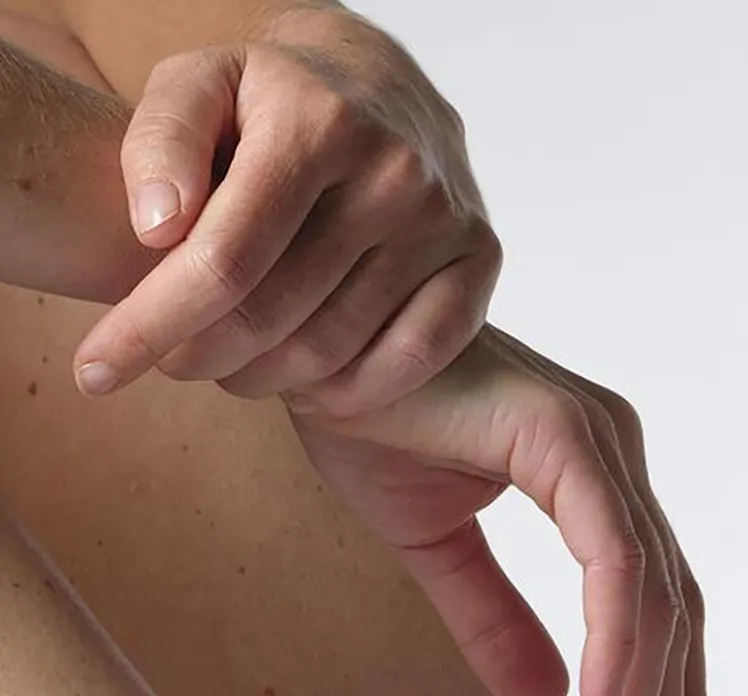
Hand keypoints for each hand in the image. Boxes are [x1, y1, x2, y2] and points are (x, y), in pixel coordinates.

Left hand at [73, 6, 495, 413]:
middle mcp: (392, 173)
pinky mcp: (480, 262)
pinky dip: (348, 392)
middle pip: (276, 314)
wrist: (389, 85)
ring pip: (336, 349)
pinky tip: (305, 384)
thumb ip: (160, 143)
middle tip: (173, 363)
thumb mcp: (199, 84)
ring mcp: (445, 222)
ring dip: (267, 378)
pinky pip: (410, 361)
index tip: (99, 371)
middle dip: (203, 354)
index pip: (224, 257)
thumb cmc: (276, 98)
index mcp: (315, 124)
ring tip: (233, 367)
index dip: (154, 323)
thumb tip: (156, 230)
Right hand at [292, 328, 706, 695]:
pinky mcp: (566, 435)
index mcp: (596, 483)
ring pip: (653, 601)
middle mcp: (615, 459)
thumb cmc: (360, 414)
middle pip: (671, 618)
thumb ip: (495, 618)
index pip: (655, 612)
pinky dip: (616, 634)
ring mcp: (599, 442)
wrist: (293, 333)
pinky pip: (613, 555)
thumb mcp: (433, 543)